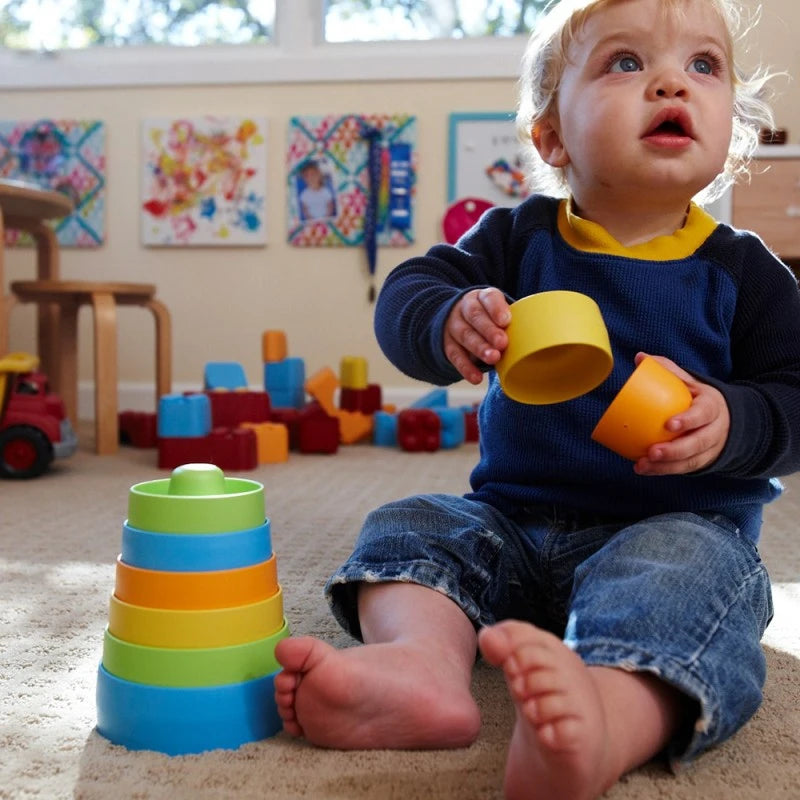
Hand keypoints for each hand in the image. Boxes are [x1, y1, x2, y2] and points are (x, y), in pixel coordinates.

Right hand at [444, 288, 510, 383]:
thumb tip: (541, 336)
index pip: (488, 298)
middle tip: (502, 343)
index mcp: (481, 297)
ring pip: (465, 335)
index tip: (506, 321)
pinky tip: (477, 378)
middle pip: (475, 316)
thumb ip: (514, 320)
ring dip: (479, 348)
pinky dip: (466, 368)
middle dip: (489, 330)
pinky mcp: (448, 344)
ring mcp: (454, 325)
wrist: (459, 318)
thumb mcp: (499, 311)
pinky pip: (455, 356)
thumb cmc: (489, 318)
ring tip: (493, 358)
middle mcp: (465, 308)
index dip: (496, 309)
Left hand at [633, 352, 729, 475]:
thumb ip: (668, 370)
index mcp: (712, 406)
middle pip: (698, 443)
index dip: (689, 420)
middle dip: (675, 450)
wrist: (727, 420)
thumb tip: (640, 357)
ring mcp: (711, 449)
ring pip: (691, 461)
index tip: (669, 425)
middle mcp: (715, 430)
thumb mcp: (690, 382)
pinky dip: (664, 471)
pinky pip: (684, 469)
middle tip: (652, 452)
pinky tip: (644, 469)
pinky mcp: (702, 461)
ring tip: (642, 465)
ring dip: (666, 466)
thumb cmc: (698, 399)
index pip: (704, 413)